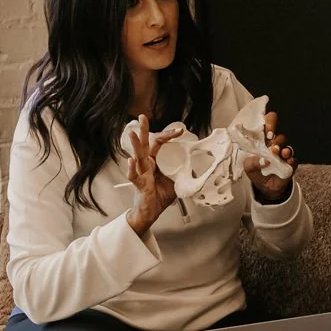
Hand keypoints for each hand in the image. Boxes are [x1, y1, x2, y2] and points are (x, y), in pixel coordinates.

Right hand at [125, 115, 183, 233]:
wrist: (150, 213)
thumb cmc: (160, 197)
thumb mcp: (177, 182)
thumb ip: (186, 174)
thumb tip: (199, 168)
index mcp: (155, 162)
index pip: (159, 144)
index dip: (168, 136)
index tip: (180, 131)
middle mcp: (146, 165)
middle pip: (145, 145)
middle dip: (143, 131)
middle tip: (142, 117)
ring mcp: (141, 174)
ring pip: (138, 157)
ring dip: (135, 145)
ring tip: (133, 134)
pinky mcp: (139, 185)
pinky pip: (134, 176)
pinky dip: (132, 169)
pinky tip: (131, 161)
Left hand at [246, 109, 295, 203]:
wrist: (265, 187)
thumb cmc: (256, 171)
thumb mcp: (248, 167)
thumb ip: (252, 162)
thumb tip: (265, 160)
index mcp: (263, 141)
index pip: (268, 125)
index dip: (270, 124)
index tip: (268, 132)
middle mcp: (274, 145)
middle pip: (279, 135)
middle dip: (276, 139)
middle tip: (273, 145)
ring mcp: (283, 154)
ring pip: (287, 147)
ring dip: (284, 149)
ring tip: (281, 153)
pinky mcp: (290, 164)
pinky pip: (293, 160)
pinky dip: (291, 160)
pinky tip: (288, 161)